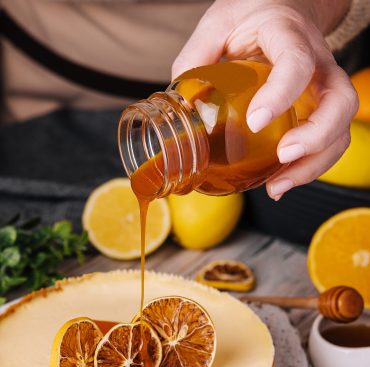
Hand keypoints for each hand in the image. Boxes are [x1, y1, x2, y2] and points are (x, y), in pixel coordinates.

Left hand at [172, 0, 357, 199]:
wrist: (284, 8)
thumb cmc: (252, 15)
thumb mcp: (218, 23)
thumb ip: (196, 54)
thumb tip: (180, 99)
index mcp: (289, 35)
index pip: (297, 63)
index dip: (281, 94)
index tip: (256, 121)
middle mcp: (318, 62)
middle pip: (339, 102)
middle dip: (316, 137)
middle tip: (283, 157)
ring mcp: (323, 86)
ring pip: (340, 128)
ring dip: (314, 163)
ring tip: (278, 186)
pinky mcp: (319, 106)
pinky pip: (327, 138)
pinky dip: (308, 166)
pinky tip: (282, 180)